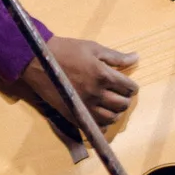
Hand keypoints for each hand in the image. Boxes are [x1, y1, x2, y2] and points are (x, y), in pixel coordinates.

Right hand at [23, 35, 138, 127]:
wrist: (38, 60)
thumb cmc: (66, 50)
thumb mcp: (92, 48)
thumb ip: (116, 56)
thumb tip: (137, 58)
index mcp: (103, 75)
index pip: (129, 88)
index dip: (131, 86)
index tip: (126, 84)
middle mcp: (97, 93)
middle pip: (123, 104)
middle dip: (124, 98)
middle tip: (118, 93)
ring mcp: (85, 106)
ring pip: (111, 118)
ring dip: (115, 111)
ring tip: (109, 103)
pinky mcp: (74, 114)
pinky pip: (95, 126)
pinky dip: (102, 123)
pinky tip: (99, 113)